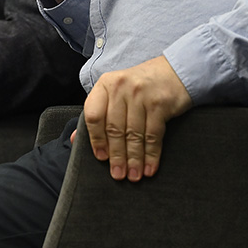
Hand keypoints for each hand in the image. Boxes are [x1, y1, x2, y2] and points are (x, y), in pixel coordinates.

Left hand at [83, 56, 192, 181]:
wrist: (174, 72)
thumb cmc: (140, 86)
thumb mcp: (115, 92)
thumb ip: (97, 113)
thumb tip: (74, 139)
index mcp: (105, 85)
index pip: (94, 115)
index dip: (96, 139)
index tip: (101, 158)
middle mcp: (120, 88)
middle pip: (114, 129)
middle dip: (117, 156)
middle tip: (118, 175)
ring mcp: (140, 94)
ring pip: (134, 134)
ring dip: (134, 159)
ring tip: (134, 176)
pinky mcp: (159, 103)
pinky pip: (153, 135)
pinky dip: (151, 154)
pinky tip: (150, 167)